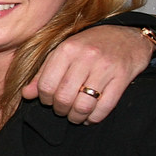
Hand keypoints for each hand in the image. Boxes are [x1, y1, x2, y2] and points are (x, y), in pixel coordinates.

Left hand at [24, 25, 153, 123]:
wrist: (128, 37)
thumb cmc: (90, 46)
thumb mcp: (64, 52)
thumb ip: (43, 72)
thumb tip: (26, 94)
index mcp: (67, 49)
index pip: (46, 84)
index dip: (44, 98)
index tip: (48, 100)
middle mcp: (86, 57)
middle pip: (63, 97)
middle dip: (60, 109)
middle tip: (62, 109)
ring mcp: (106, 68)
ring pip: (83, 105)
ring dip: (76, 116)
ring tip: (75, 115)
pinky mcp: (122, 78)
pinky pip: (105, 107)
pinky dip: (94, 118)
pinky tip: (90, 117)